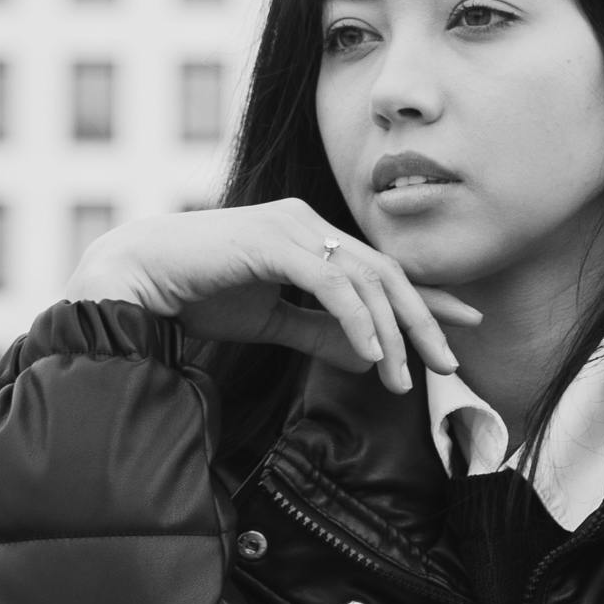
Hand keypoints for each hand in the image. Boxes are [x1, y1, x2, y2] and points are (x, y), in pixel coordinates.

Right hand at [66, 200, 480, 395]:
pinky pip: (331, 282)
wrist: (135, 278)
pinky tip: (371, 356)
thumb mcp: (271, 320)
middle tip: (450, 363)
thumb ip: (317, 333)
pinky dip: (355, 320)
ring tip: (404, 380)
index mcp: (310, 238)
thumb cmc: (195, 296)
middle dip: (423, 320)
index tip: (467, 323)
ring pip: (365, 280)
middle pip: (386, 273)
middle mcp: (308, 223)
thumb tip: (366, 358)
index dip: (427, 297)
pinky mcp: (274, 239)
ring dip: (390, 333)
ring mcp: (292, 226)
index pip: (382, 270)